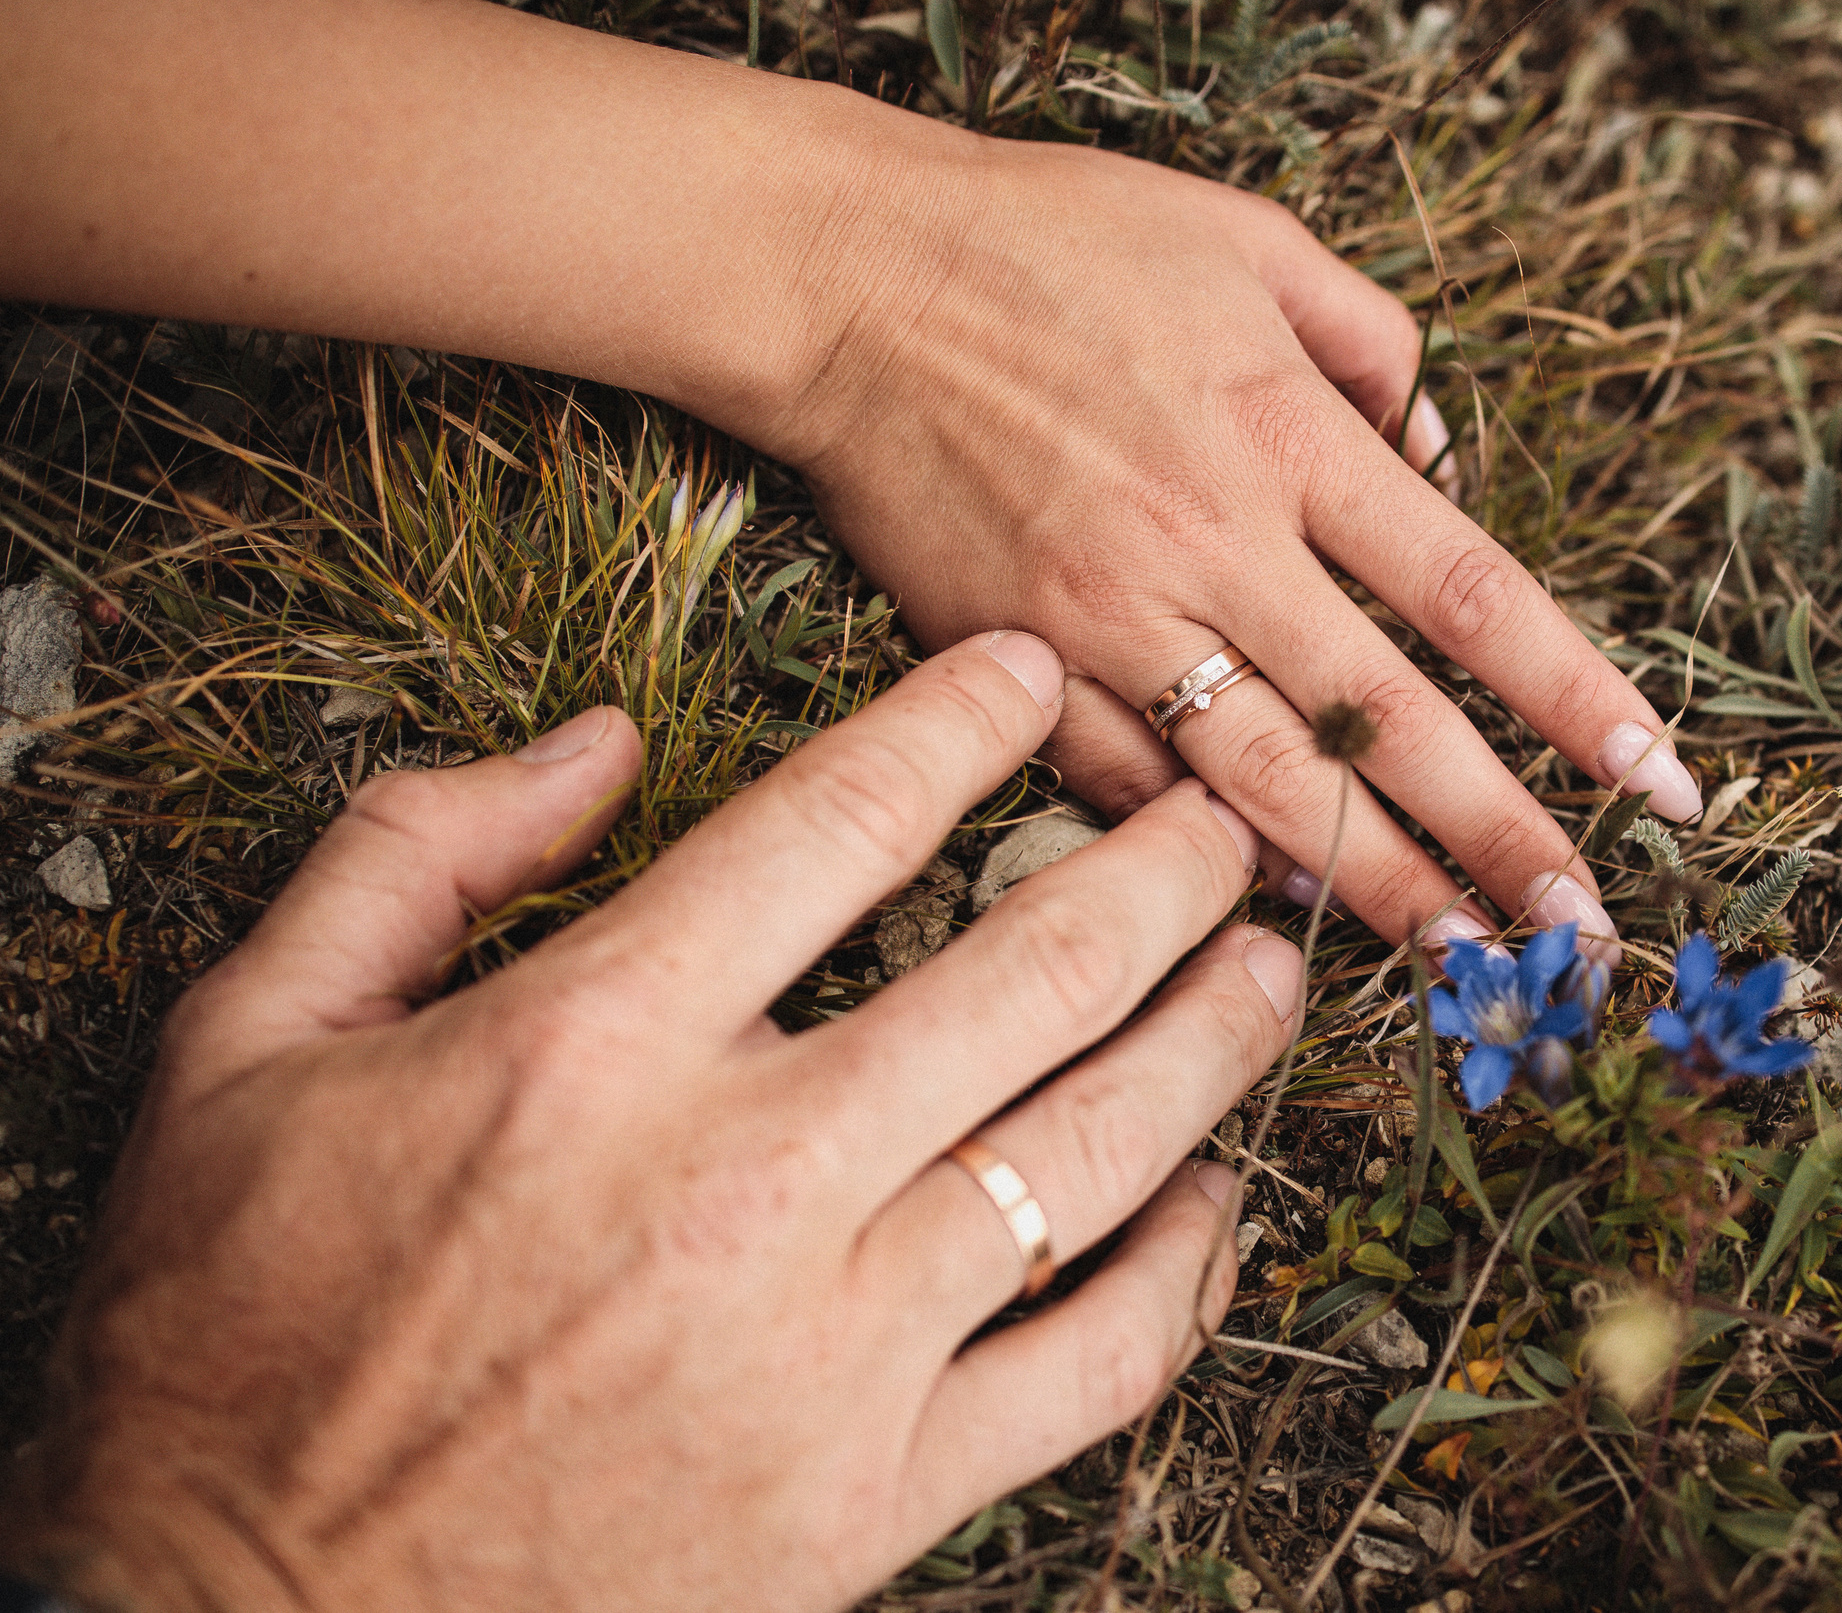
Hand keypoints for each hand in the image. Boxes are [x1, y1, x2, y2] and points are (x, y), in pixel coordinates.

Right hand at [2, 633, 1297, 1612]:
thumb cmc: (231, 1338)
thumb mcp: (245, 1049)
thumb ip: (415, 855)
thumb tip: (602, 744)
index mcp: (595, 1043)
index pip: (839, 822)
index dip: (961, 723)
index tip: (1030, 678)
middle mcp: (749, 1175)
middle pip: (1031, 972)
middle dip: (1163, 871)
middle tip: (1228, 816)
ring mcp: (837, 1346)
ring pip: (1099, 1148)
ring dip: (1216, 1040)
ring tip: (1275, 968)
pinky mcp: (880, 1496)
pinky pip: (1095, 1364)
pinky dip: (1185, 1277)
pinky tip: (1217, 1205)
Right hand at [763, 119, 1702, 957]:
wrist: (842, 274)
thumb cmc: (1051, 238)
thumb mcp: (1247, 236)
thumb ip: (1372, 340)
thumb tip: (1444, 456)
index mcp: (1285, 428)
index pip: (1468, 588)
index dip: (1572, 693)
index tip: (1655, 778)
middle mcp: (1213, 537)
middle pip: (1389, 719)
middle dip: (1502, 835)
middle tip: (1584, 932)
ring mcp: (1109, 614)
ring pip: (1267, 781)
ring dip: (1375, 883)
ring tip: (1464, 963)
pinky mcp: (1016, 660)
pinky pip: (1125, 785)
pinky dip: (1200, 855)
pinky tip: (1273, 911)